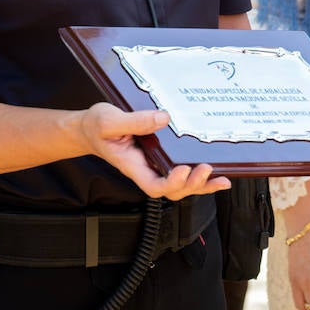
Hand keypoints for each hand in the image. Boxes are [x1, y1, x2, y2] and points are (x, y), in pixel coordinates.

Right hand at [81, 102, 229, 199]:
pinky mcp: (160, 158)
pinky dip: (199, 176)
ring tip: (220, 179)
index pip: (153, 186)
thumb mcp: (109, 121)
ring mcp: (154, 165)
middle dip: (192, 185)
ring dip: (201, 185)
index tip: (183, 169)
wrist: (88, 129)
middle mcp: (146, 169)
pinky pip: (181, 172)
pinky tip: (215, 173)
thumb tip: (163, 118)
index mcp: (132, 166)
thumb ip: (135, 121)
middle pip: (172, 190)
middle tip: (207, 170)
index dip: (170, 183)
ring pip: (180, 185)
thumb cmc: (96, 127)